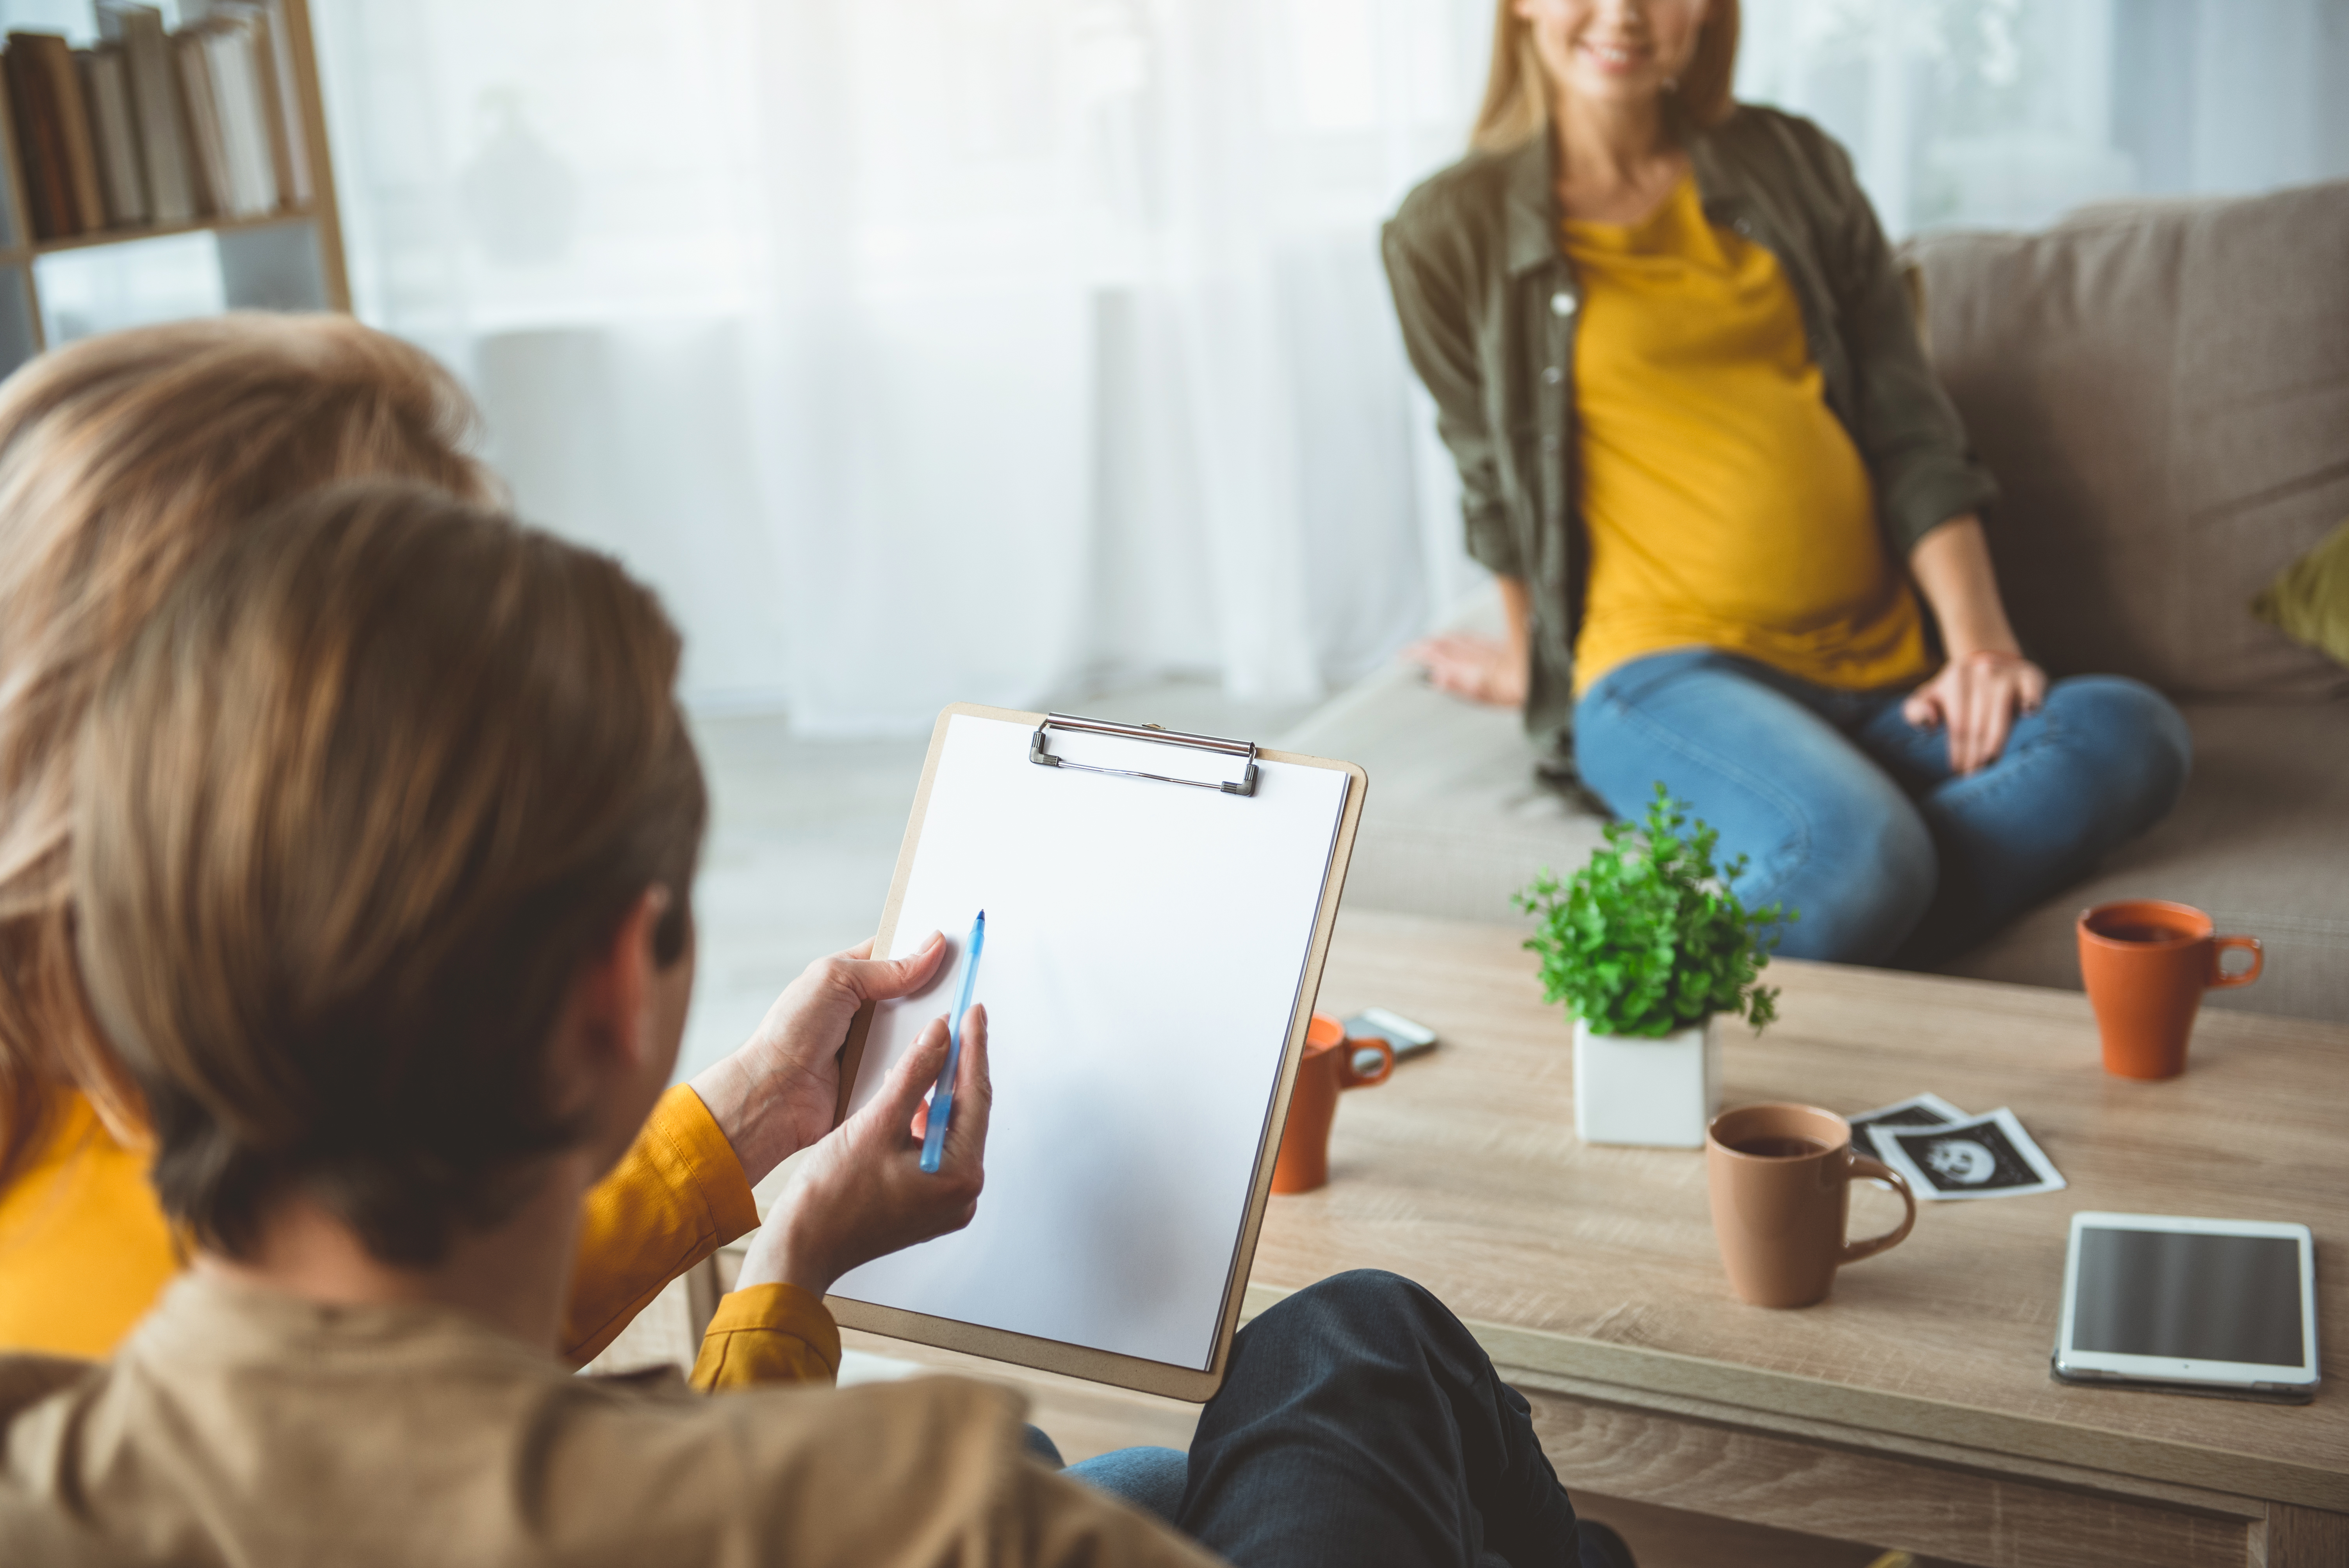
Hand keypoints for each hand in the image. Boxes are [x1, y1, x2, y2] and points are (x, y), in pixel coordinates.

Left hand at [688, 932, 949, 1185]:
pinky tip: (952, 1053)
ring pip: (922, 1031)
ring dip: (938, 1028)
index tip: (959, 942)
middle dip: (941, 990)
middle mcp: (867, 1011)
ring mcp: (877, 1046)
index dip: (925, 948)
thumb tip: (933, 946)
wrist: (774, 1095)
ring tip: (970, 1014)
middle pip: (918, 994)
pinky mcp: (884, 1077)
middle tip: (975, 979)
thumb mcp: (836, 980)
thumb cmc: (791, 1031)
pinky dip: (930, 1061)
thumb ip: (887, 967)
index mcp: (851, 978)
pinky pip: (917, 1065)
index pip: (896, 954)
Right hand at [735, 1005, 990, 1298]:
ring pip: (950, 1131)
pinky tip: (906, 1104)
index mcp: (959, 1175)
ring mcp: (946, 1203)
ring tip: (920, 1061)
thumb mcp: (877, 1122)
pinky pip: (935, 1151)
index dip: (974, 1048)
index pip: (976, 1096)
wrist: (802, 1248)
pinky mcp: (927, 1205)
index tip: (974, 1013)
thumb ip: (915, 1073)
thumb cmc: (831, 1199)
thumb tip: (941, 1035)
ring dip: (935, 1096)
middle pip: (968, 1114)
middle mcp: (962, 1193)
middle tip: (954, 1027)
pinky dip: (923, 1124)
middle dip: (956, 1070)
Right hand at [1405, 632, 1527, 708]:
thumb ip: (1455, 684)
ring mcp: (1482, 647)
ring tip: (1428, 643)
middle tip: (1411, 650)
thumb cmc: (1514, 690)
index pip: (1432, 653)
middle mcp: (1471, 652)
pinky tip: (1458, 639)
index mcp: (1464, 664)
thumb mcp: (1480, 694)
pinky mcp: (1494, 645)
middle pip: (1440, 643)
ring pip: (1453, 638)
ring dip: (1437, 639)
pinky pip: (1467, 636)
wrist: (1537, 677)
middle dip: (1422, 645)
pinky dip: (1455, 637)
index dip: (1414, 653)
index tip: (1402, 655)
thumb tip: (1435, 677)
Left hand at [1901, 650, 2047, 774]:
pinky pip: (2032, 690)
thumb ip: (1914, 710)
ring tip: (1991, 766)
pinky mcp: (2030, 675)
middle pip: (1978, 725)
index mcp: (1956, 677)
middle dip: (1976, 756)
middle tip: (1974, 777)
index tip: (1959, 773)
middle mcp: (1982, 672)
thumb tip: (1929, 723)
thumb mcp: (1929, 695)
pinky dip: (2031, 701)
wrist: (1989, 662)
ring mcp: (2007, 673)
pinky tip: (2028, 714)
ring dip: (1996, 744)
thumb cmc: (1957, 690)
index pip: (1958, 725)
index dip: (1959, 753)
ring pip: (2001, 716)